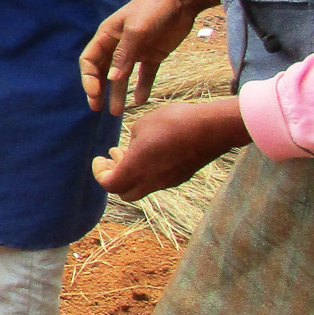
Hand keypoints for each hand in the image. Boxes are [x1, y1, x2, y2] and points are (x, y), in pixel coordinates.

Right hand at [82, 0, 228, 114]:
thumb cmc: (153, 8)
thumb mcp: (136, 30)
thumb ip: (124, 55)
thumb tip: (112, 79)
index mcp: (107, 35)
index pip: (90, 60)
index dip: (88, 77)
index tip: (93, 93)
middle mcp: (118, 45)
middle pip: (103, 71)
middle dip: (99, 90)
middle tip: (97, 108)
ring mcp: (136, 51)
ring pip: (122, 77)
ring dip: (118, 94)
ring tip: (117, 113)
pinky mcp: (153, 55)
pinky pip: (144, 75)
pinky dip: (142, 88)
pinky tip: (140, 101)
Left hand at [92, 99, 248, 203]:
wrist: (213, 128)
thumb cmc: (174, 122)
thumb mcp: (142, 125)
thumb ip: (132, 142)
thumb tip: (133, 149)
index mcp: (136, 169)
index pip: (109, 184)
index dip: (99, 173)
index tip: (99, 158)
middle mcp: (151, 181)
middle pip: (124, 192)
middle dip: (114, 178)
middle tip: (110, 160)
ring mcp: (168, 181)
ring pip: (142, 187)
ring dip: (131, 173)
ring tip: (127, 151)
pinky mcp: (182, 176)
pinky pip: (158, 180)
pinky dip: (147, 171)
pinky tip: (150, 152)